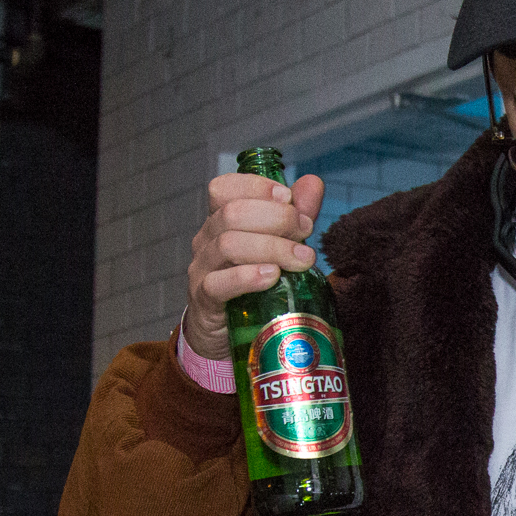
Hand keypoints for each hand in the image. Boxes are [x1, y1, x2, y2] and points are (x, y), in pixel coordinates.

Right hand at [184, 172, 325, 360]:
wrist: (227, 332)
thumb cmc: (254, 283)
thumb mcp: (277, 245)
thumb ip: (293, 214)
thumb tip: (313, 183)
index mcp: (220, 220)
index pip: (223, 188)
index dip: (255, 186)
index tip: (288, 197)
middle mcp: (206, 240)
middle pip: (232, 214)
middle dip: (276, 218)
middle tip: (306, 231)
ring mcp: (202, 269)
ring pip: (228, 245)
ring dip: (272, 248)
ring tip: (302, 259)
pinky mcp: (204, 301)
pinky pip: (218, 283)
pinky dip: (247, 277)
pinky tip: (272, 277)